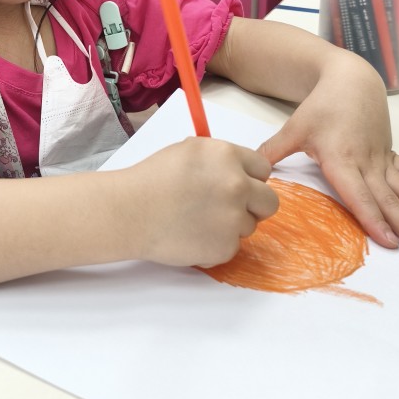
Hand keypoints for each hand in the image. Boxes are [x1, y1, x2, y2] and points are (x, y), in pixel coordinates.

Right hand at [127, 137, 278, 267]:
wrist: (130, 211)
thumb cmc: (151, 179)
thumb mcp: (188, 151)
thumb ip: (220, 159)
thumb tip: (238, 169)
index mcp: (228, 156)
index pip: (263, 169)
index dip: (251, 179)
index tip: (239, 186)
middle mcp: (237, 185)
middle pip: (269, 202)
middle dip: (253, 206)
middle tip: (229, 209)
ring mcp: (233, 218)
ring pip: (249, 226)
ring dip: (230, 226)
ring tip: (197, 221)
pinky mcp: (225, 247)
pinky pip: (231, 247)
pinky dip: (215, 245)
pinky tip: (191, 235)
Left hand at [257, 53, 398, 253]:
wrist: (349, 80)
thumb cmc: (321, 106)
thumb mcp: (294, 128)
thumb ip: (273, 151)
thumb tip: (253, 172)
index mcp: (342, 159)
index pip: (359, 195)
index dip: (373, 218)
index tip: (388, 240)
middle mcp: (366, 162)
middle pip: (388, 199)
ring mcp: (380, 158)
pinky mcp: (389, 153)